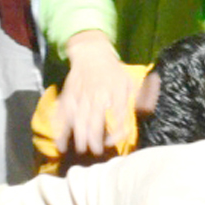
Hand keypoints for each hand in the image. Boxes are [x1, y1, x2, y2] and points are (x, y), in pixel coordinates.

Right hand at [54, 31, 135, 155]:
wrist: (91, 53)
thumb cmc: (113, 71)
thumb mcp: (129, 81)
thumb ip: (137, 98)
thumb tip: (143, 114)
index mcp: (115, 91)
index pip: (118, 114)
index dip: (116, 131)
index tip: (111, 141)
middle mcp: (98, 94)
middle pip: (95, 120)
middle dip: (94, 138)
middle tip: (96, 151)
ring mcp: (81, 95)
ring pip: (79, 119)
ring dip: (79, 136)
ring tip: (81, 149)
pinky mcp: (68, 96)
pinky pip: (63, 115)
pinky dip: (61, 129)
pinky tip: (61, 143)